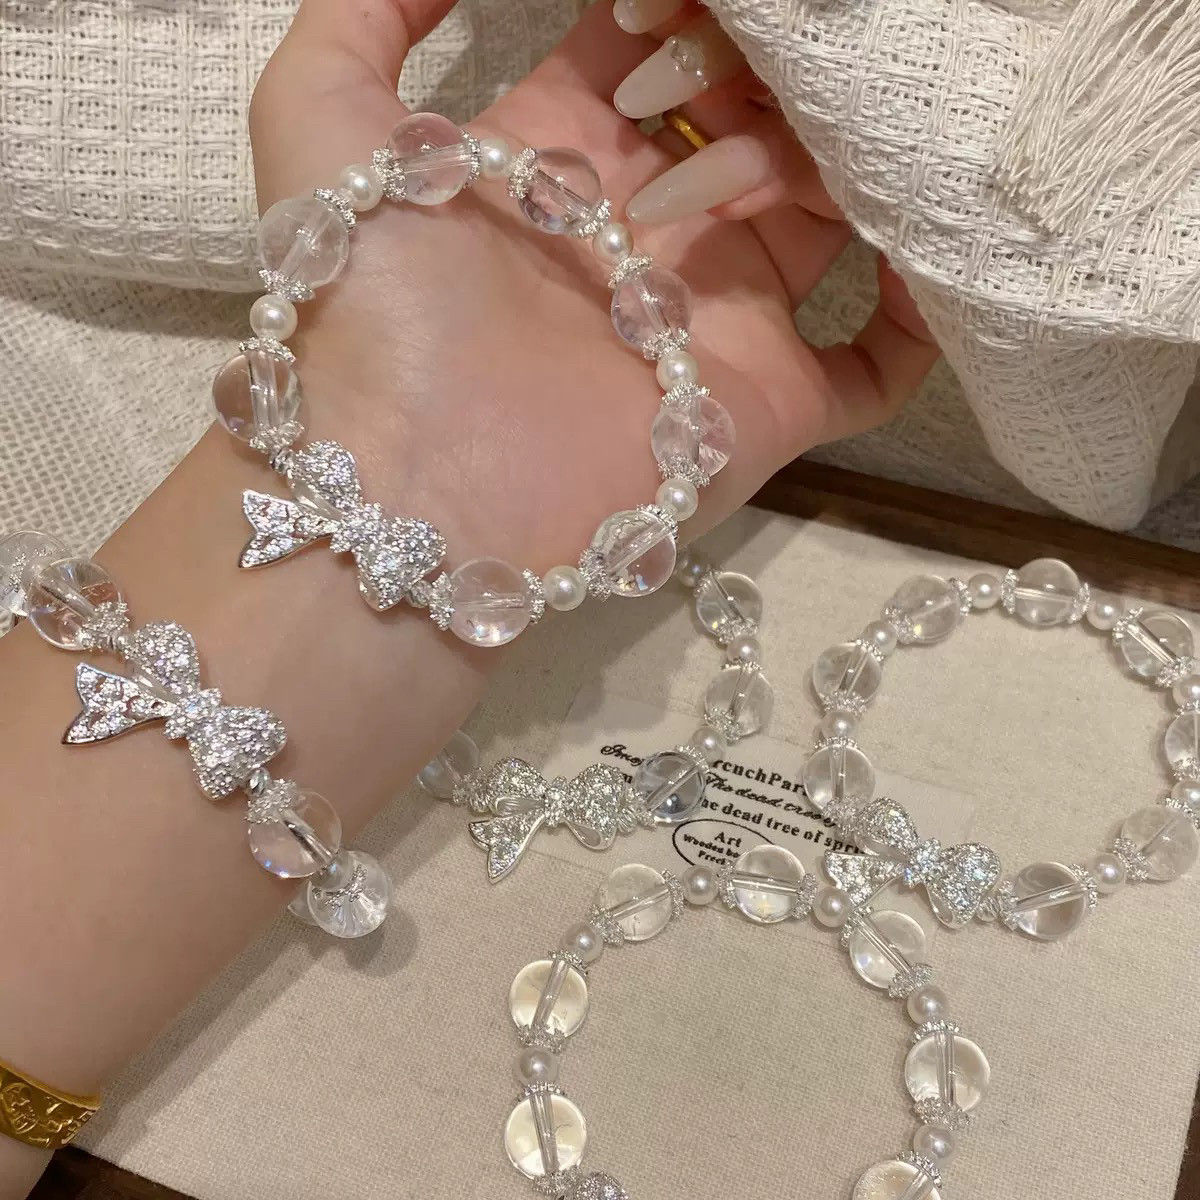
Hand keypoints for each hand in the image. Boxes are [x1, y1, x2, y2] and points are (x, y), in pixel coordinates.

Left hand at [249, 0, 939, 578]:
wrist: (414, 486)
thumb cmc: (373, 306)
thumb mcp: (322, 120)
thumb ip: (369, 9)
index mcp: (567, 163)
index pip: (657, 53)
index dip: (675, 11)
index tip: (658, 7)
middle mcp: (656, 232)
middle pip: (758, 115)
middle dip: (758, 74)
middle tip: (727, 79)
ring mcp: (723, 318)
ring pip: (831, 205)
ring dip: (814, 159)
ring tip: (718, 188)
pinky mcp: (772, 401)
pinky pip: (883, 356)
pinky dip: (922, 305)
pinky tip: (916, 239)